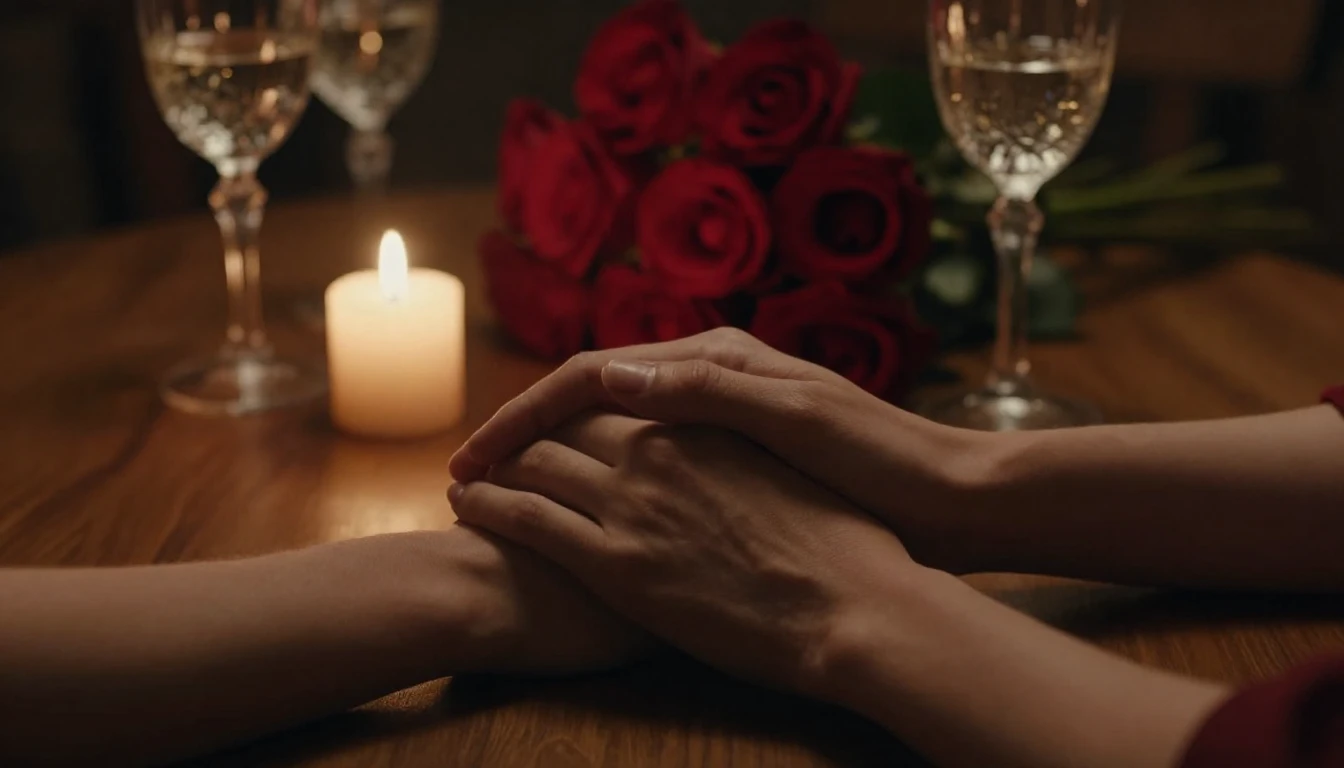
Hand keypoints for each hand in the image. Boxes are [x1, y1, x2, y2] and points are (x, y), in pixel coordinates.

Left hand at [449, 413, 922, 695]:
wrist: (859, 605)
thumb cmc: (845, 535)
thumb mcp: (794, 451)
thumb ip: (730, 425)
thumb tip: (689, 411)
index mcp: (706, 407)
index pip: (605, 379)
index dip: (562, 393)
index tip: (540, 408)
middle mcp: (663, 440)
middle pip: (564, 416)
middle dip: (518, 425)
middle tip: (485, 440)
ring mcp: (638, 499)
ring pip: (538, 461)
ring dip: (495, 461)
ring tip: (468, 470)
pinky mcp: (621, 561)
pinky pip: (531, 519)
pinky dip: (492, 506)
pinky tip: (469, 506)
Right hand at [451, 328, 997, 571]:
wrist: (945, 497)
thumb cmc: (877, 457)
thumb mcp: (794, 416)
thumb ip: (707, 391)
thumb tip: (612, 372)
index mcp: (716, 358)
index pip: (593, 372)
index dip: (526, 414)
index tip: (475, 456)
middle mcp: (710, 378)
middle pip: (592, 395)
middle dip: (525, 431)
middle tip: (468, 475)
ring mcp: (720, 419)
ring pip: (612, 428)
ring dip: (555, 454)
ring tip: (503, 493)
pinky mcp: (735, 458)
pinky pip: (646, 461)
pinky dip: (601, 480)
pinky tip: (578, 512)